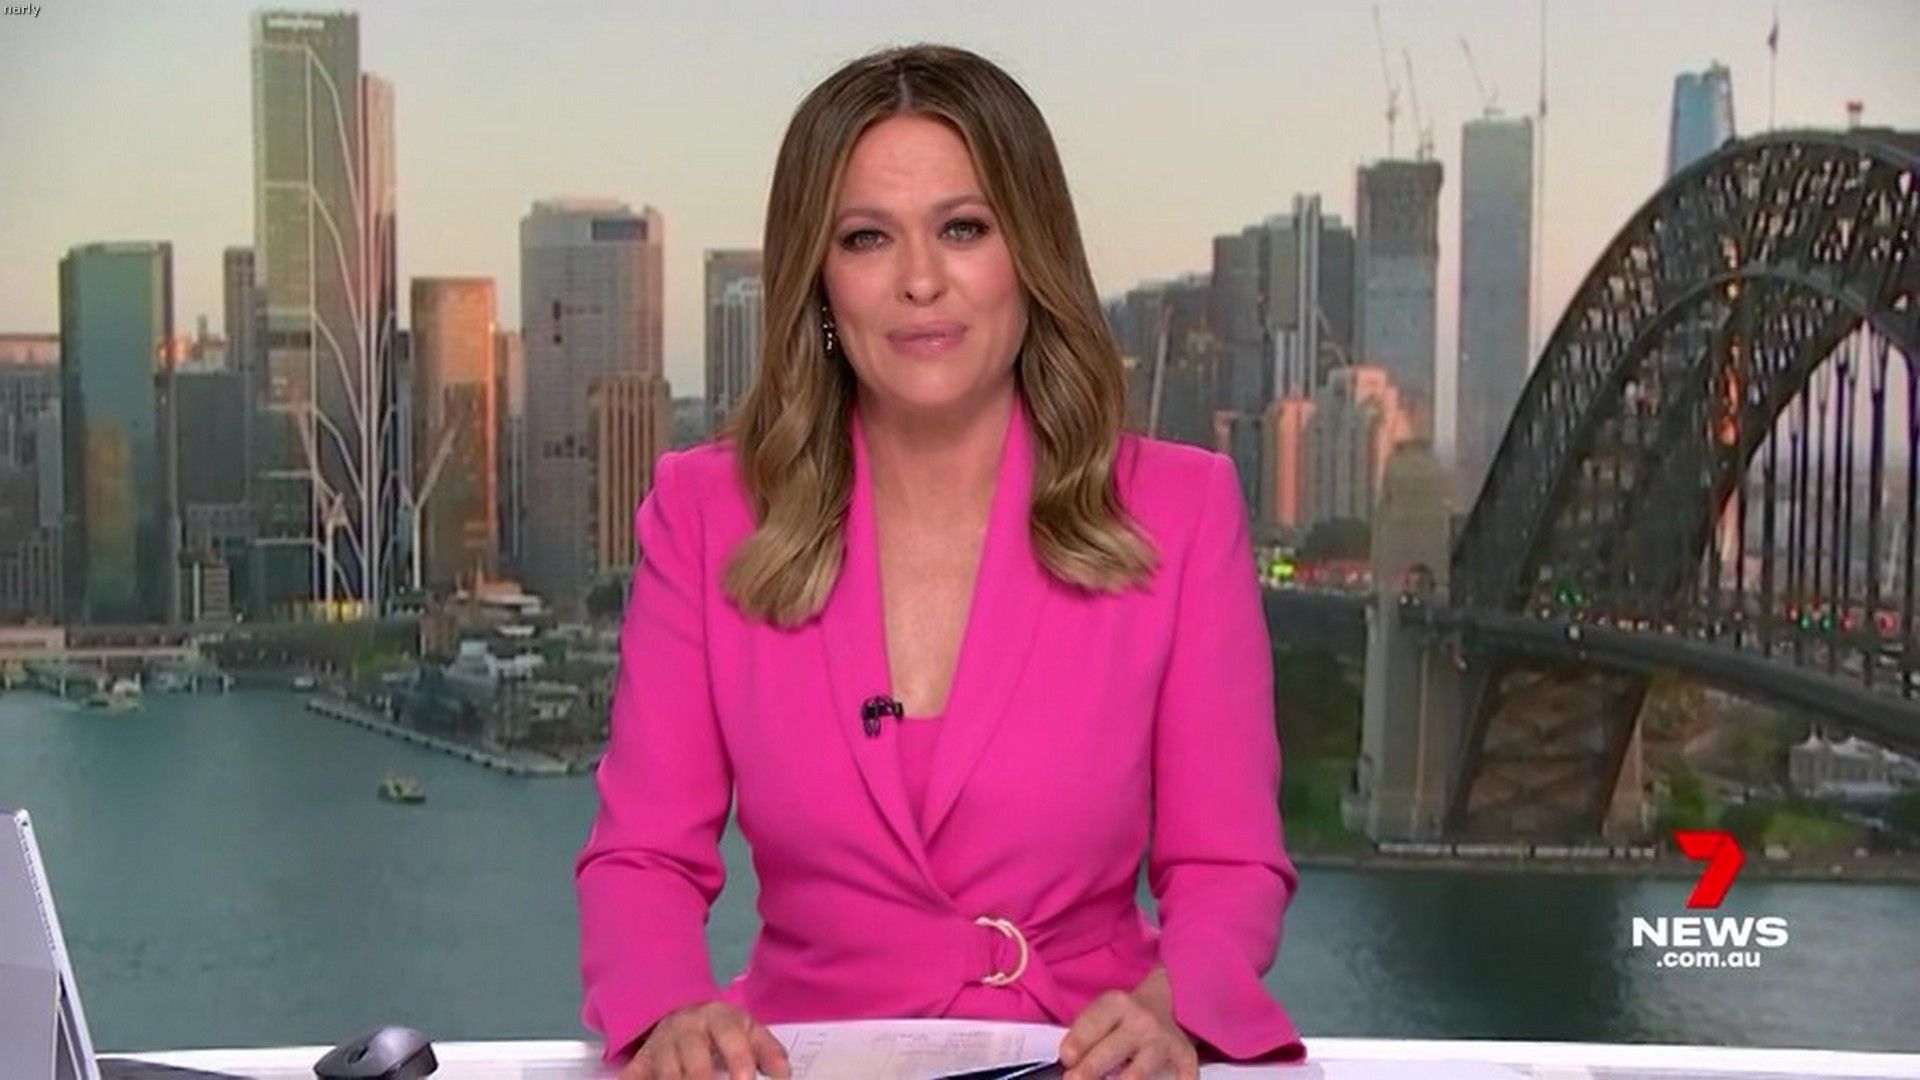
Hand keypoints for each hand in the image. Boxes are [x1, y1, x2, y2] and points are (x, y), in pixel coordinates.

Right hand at [619, 1000, 791, 1079]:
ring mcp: (660, 1044)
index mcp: (718, 1017)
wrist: (682, 1013)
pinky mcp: (641, 1061)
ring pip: (666, 1072)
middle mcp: (686, 1028)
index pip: (729, 1037)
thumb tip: (783, 1077)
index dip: (738, 1061)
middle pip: (693, 1060)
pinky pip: (634, 1076)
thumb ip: (769, 1053)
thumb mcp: (749, 1031)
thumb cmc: (723, 1029)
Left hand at [1057, 967, 1199, 1079]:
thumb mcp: (1102, 1014)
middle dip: (1088, 1071)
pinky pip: (1178, 1078)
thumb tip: (1069, 1066)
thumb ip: (1085, 1037)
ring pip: (1138, 1074)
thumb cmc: (1124, 1017)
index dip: (1075, 1046)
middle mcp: (1142, 1022)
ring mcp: (1164, 1042)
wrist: (1168, 1002)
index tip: (1067, 1060)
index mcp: (1117, 1005)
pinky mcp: (1185, 1058)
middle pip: (1111, 1052)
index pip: (1091, 1026)